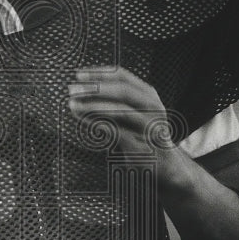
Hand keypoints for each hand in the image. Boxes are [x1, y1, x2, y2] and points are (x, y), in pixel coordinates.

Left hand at [67, 66, 190, 189]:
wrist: (165, 166)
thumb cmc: (143, 136)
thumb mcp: (131, 113)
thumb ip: (112, 102)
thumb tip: (81, 92)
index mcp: (148, 95)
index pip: (123, 76)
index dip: (99, 73)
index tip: (79, 74)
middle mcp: (153, 107)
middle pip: (124, 90)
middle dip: (96, 88)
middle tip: (73, 89)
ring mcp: (151, 126)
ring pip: (122, 110)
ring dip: (94, 106)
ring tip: (74, 105)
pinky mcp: (144, 145)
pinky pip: (119, 132)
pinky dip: (99, 125)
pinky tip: (85, 121)